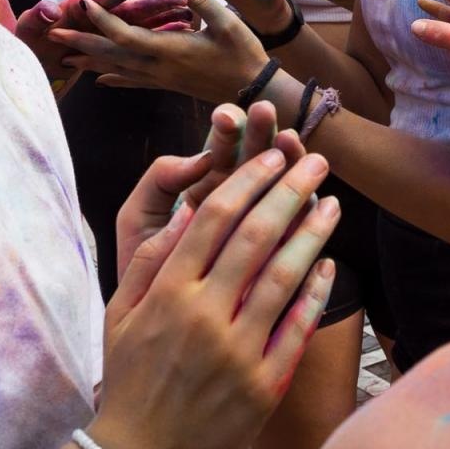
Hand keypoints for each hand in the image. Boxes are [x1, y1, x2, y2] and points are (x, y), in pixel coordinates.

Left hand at [50, 0, 272, 104]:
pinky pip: (133, 82)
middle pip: (111, 54)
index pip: (127, 34)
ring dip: (89, 62)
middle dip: (81, 44)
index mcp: (170, 49)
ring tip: (64, 57)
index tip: (83, 4)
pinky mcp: (167, 84)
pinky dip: (113, 79)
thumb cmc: (244, 53)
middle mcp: (159, 66)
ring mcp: (161, 78)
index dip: (103, 19)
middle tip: (52, 35)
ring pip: (117, 70)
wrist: (253, 90)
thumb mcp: (228, 21)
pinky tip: (99, 80)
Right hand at [89, 145, 339, 448]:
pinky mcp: (263, 384)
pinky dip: (317, 291)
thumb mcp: (122, 315)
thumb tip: (188, 208)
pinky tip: (329, 264)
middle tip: (317, 162)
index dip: (249, 179)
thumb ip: (152, 259)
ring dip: (313, 232)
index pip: (214, 216)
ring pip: (285, 275)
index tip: (272, 156)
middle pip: (256, 235)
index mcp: (168, 293)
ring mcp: (237, 350)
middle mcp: (204, 315)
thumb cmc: (131, 379)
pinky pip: (298, 327)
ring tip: (332, 203)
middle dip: (290, 189)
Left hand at [115, 103, 307, 281]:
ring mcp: (263, 224)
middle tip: (266, 113)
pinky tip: (311, 196)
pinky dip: (304, 211)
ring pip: (282, 185)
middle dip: (260, 134)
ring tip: (290, 139)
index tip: (227, 116)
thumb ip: (159, 183)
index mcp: (203, 185)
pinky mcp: (282, 253)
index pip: (220, 147)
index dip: (227, 129)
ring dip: (289, 161)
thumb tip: (200, 158)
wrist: (159, 335)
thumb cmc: (146, 275)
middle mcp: (238, 199)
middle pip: (256, 157)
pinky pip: (298, 228)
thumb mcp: (139, 222)